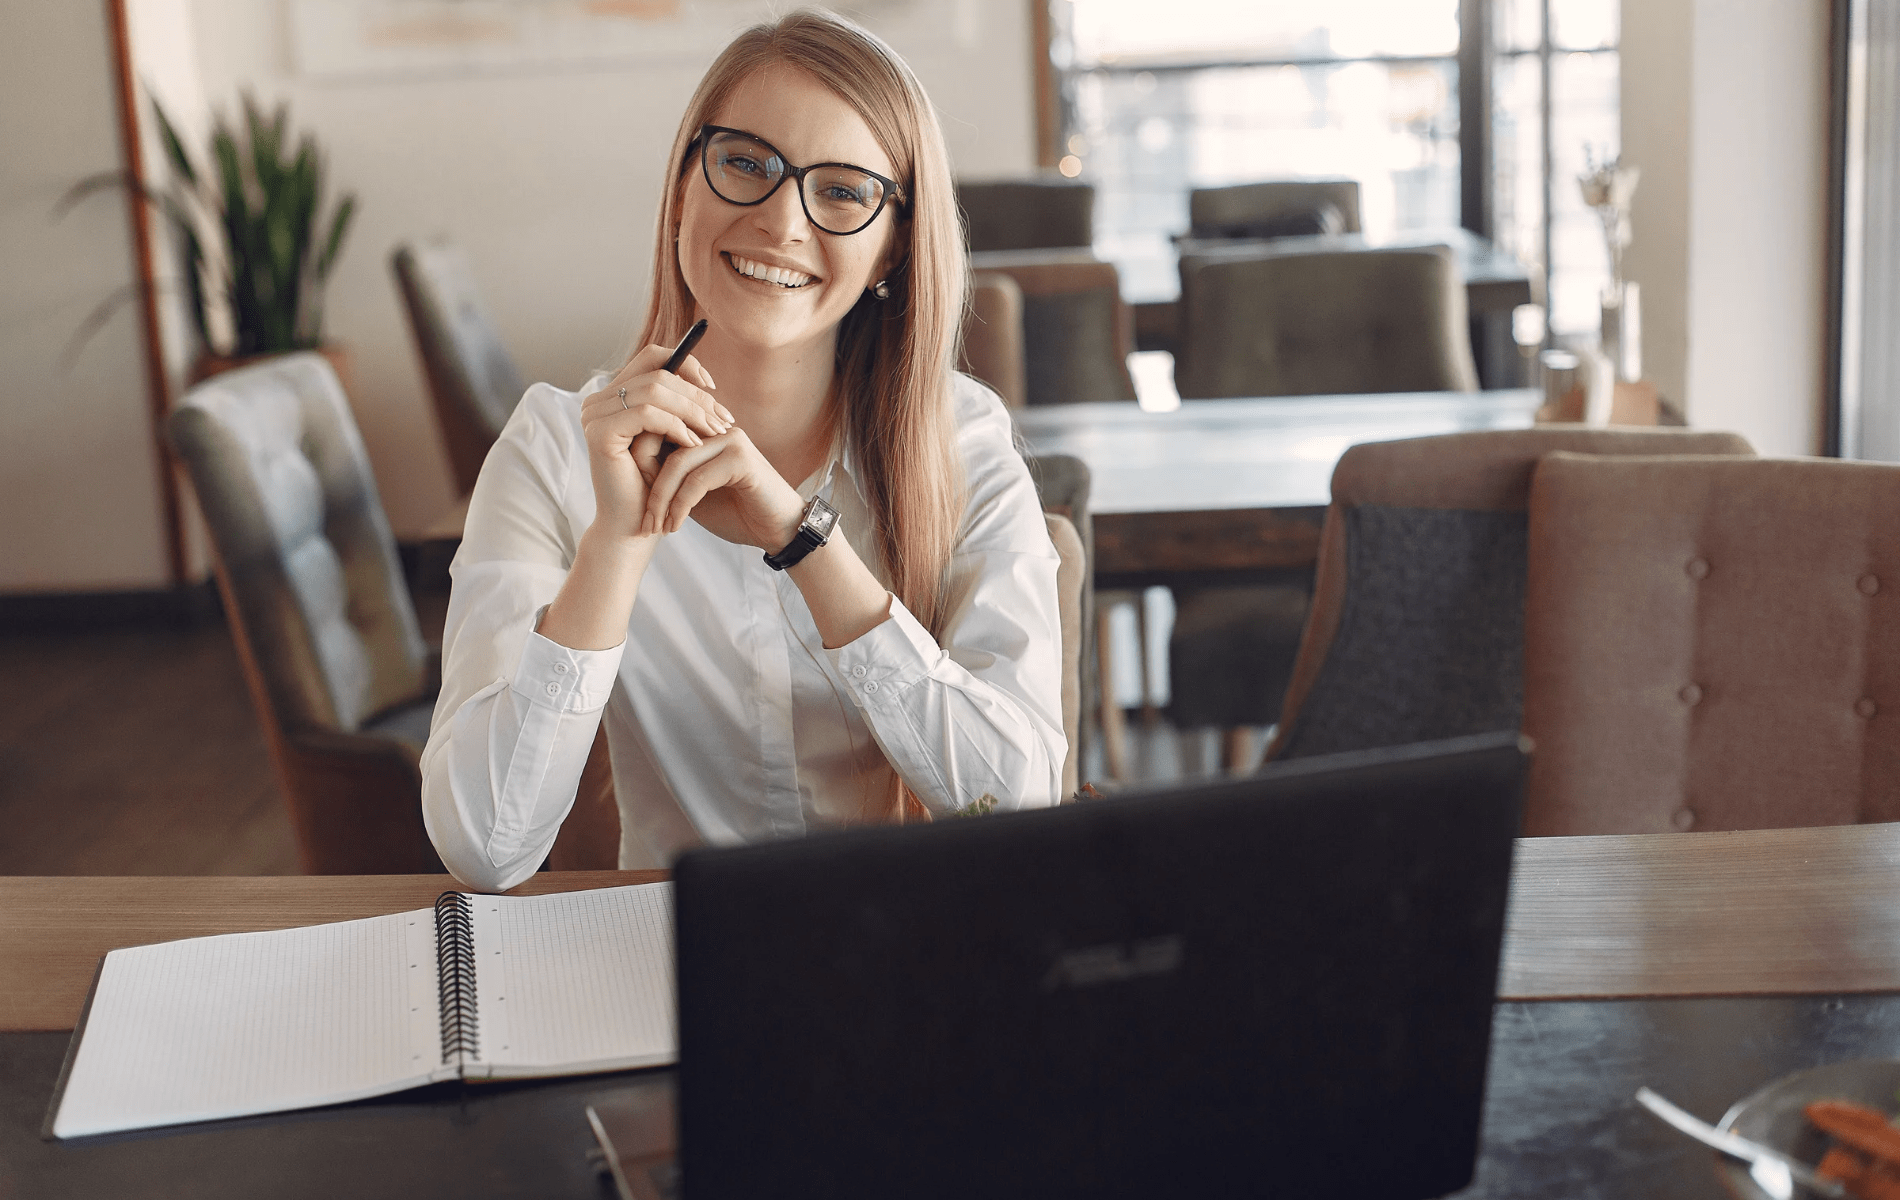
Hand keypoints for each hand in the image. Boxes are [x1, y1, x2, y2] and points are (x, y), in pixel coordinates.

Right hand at [579, 344, 732, 541]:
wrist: (633, 527)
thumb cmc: (654, 486)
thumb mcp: (669, 439)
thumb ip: (677, 407)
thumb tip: (707, 381)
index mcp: (612, 396)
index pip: (652, 356)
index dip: (686, 364)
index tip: (713, 388)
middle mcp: (598, 401)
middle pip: (658, 373)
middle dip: (697, 395)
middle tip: (724, 418)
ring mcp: (595, 415)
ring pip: (655, 390)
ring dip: (693, 411)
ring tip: (715, 432)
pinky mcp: (601, 433)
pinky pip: (648, 414)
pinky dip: (676, 426)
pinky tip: (693, 444)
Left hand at [640, 424, 807, 551]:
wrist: (780, 532)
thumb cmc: (737, 514)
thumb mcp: (693, 495)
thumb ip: (668, 478)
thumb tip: (629, 472)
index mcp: (704, 431)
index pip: (658, 433)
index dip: (640, 467)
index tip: (636, 508)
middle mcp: (717, 429)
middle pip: (663, 444)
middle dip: (648, 488)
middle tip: (644, 522)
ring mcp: (731, 440)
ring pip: (677, 463)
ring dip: (662, 500)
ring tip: (657, 528)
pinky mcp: (741, 458)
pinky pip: (697, 480)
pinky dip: (681, 506)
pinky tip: (676, 526)